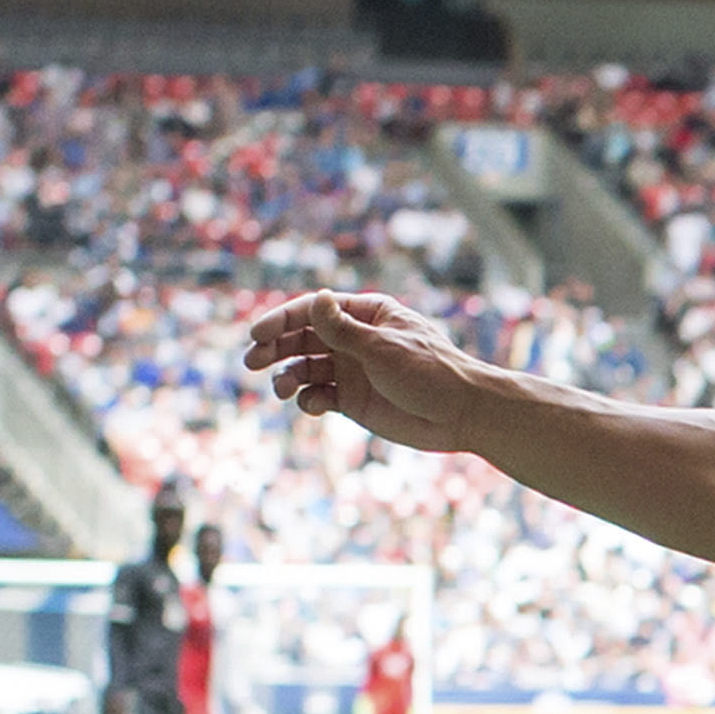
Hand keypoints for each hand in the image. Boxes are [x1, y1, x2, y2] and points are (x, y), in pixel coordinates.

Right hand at [242, 289, 488, 453]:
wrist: (462, 415)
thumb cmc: (430, 373)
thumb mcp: (383, 348)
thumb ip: (344, 330)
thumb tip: (317, 298)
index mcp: (367, 314)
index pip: (315, 310)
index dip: (282, 320)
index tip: (257, 333)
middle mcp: (355, 339)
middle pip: (303, 338)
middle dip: (275, 347)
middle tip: (252, 361)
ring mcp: (352, 370)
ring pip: (306, 368)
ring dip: (287, 376)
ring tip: (281, 389)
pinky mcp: (353, 401)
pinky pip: (319, 396)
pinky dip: (308, 400)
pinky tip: (310, 404)